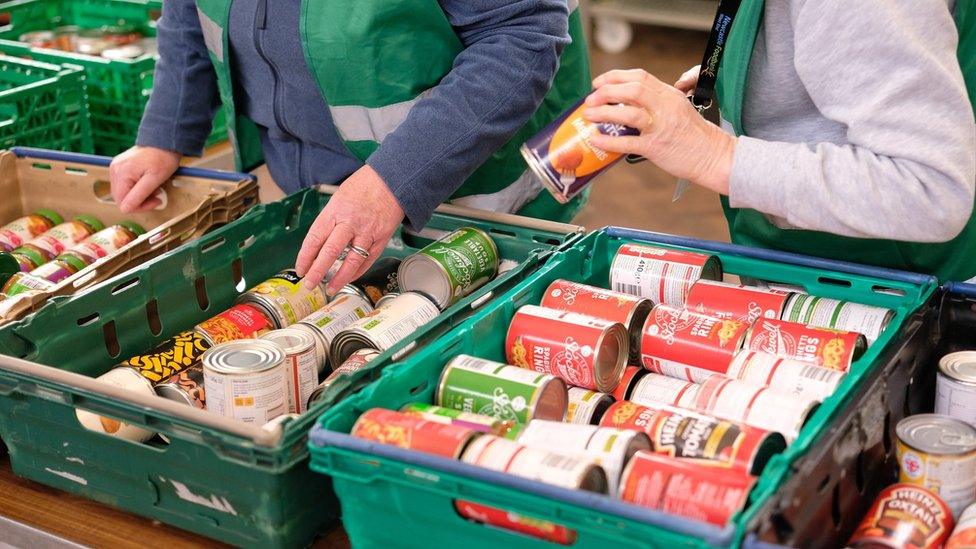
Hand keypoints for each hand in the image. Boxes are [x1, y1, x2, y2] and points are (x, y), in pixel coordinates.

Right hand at [109, 146, 181, 212]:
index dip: (140, 207)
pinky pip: (125, 184)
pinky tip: (147, 183)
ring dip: (139, 195)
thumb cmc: (162, 158)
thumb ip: (138, 195)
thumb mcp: (154, 180)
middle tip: (156, 195)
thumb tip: (125, 209)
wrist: (164, 141)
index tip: (156, 201)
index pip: (123, 203)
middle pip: (121, 198)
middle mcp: (115, 170)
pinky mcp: (120, 166)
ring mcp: (116, 167)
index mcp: (121, 174)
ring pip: (123, 192)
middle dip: (140, 201)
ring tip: (153, 188)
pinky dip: (136, 187)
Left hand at [295, 165, 403, 293]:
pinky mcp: (381, 238)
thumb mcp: (339, 198)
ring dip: (339, 278)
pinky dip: (358, 271)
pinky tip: (350, 278)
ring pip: (351, 261)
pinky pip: (368, 259)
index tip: (301, 269)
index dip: (305, 257)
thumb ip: (330, 220)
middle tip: (310, 284)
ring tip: (331, 288)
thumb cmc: (363, 186)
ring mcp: (367, 232)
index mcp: (334, 211)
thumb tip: (319, 243)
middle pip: (330, 252)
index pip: (314, 239)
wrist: (392, 179)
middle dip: (317, 272)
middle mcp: (349, 223)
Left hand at [583, 69, 735, 194]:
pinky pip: (628, 142)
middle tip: (590, 100)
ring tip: (589, 115)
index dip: (614, 77)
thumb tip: (626, 102)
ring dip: (604, 112)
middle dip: (606, 92)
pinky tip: (596, 139)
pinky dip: (609, 140)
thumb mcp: (678, 108)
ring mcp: (661, 127)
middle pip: (632, 89)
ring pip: (628, 112)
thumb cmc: (693, 135)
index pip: (639, 76)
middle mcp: (665, 107)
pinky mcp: (656, 147)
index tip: (598, 82)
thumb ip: (656, 102)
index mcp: (669, 95)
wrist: (713, 156)